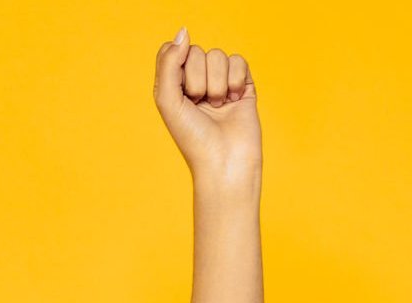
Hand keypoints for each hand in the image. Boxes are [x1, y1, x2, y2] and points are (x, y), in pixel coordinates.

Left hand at [152, 28, 258, 188]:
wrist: (225, 162)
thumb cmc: (192, 137)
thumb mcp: (168, 100)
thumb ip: (169, 63)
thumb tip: (184, 31)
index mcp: (174, 85)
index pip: (173, 51)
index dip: (178, 64)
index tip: (181, 88)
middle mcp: (196, 81)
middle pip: (196, 52)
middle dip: (198, 79)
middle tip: (200, 105)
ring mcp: (221, 82)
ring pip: (218, 55)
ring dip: (217, 83)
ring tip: (218, 106)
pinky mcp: (244, 85)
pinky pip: (239, 61)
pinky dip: (236, 81)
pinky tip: (235, 100)